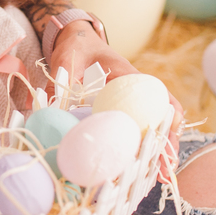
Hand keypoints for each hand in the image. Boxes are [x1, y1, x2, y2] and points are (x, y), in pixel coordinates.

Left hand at [49, 21, 183, 183]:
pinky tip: (138, 166)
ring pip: (151, 126)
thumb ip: (59, 80)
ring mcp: (130, 100)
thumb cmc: (76, 46)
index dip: (168, 113)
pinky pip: (135, 127)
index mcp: (128, 75)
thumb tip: (43, 108)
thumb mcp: (67, 58)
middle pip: (160, 117)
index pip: (157, 93)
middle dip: (166, 144)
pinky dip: (140, 146)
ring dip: (156, 150)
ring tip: (157, 176)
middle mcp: (135, 90)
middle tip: (165, 170)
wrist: (76, 38)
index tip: (172, 131)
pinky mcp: (121, 108)